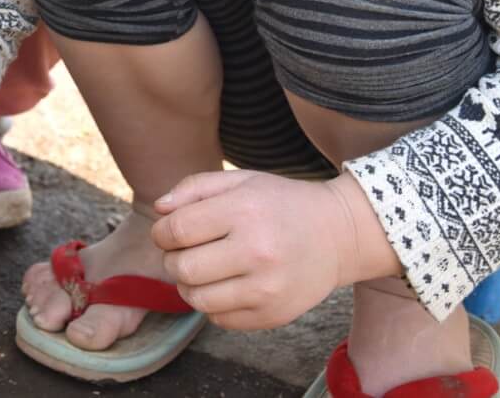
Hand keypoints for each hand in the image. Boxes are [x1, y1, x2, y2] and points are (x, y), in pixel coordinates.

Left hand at [152, 170, 368, 329]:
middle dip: (172, 259)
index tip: (169, 232)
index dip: (162, 233)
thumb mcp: (241, 181)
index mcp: (244, 211)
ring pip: (196, 300)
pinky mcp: (274, 315)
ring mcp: (267, 289)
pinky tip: (227, 285)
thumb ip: (194, 188)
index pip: (176, 231)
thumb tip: (159, 211)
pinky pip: (219, 319)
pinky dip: (213, 305)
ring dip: (188, 286)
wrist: (340, 235)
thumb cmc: (282, 204)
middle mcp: (257, 252)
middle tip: (185, 251)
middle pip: (181, 268)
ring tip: (203, 269)